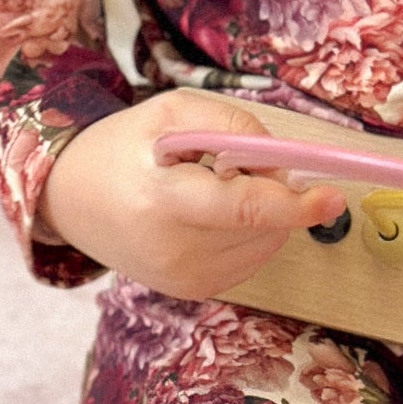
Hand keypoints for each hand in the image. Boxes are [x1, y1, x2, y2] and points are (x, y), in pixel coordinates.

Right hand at [38, 90, 348, 299]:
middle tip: (230, 163)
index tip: (332, 197)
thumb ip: (232, 127)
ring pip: (264, 242)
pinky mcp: (193, 291)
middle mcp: (174, 251)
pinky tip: (210, 214)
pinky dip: (249, 231)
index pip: (243, 209)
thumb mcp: (171, 112)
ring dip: (262, 212)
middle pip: (263, 225)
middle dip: (271, 189)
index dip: (295, 204)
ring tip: (208, 188)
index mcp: (163, 201)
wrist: (70, 199)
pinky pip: (250, 257)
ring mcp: (183, 279)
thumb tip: (282, 162)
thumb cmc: (123, 147)